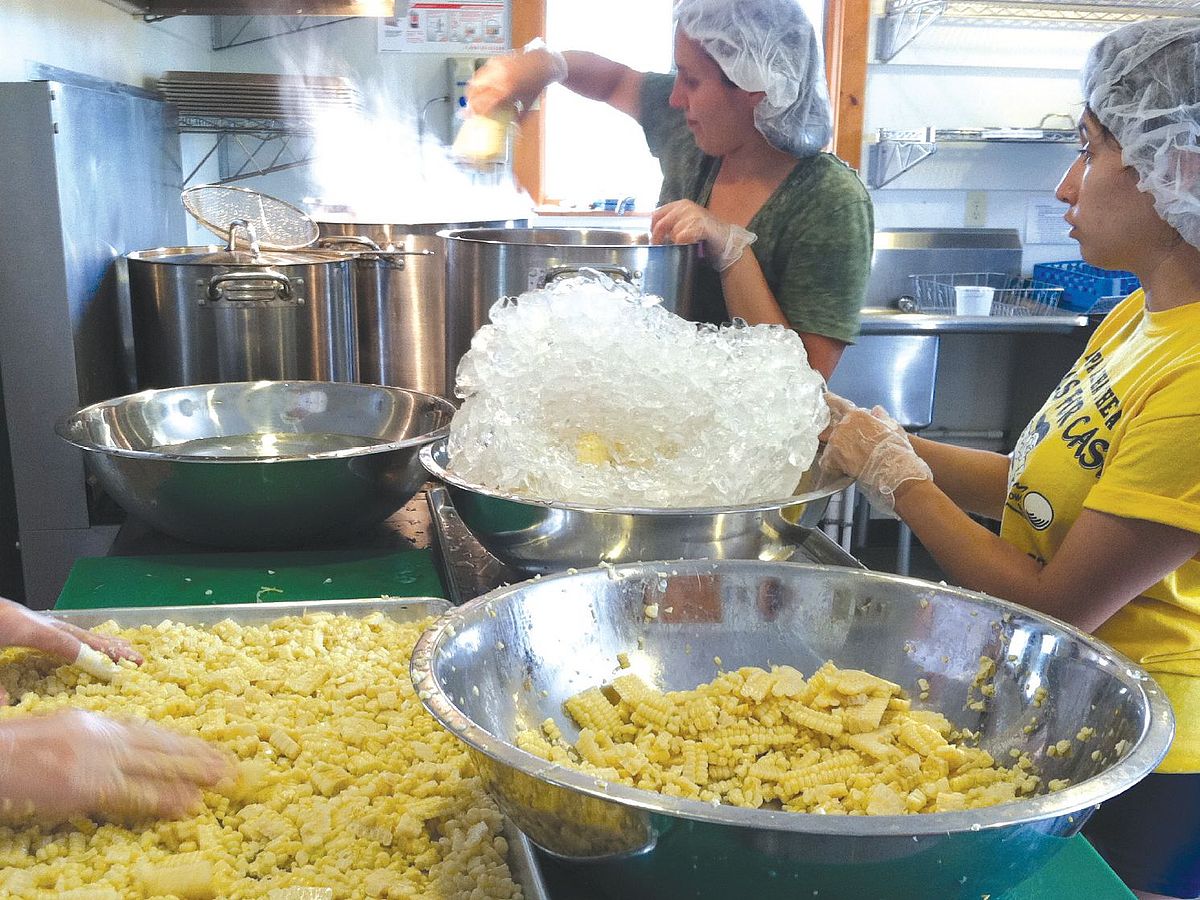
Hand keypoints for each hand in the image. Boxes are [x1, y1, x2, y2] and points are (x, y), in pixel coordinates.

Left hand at [0, 598, 141, 700]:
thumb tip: (8, 702)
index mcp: (20, 627)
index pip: (64, 643)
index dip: (91, 657)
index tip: (115, 670)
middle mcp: (29, 620)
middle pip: (77, 633)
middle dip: (109, 647)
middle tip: (137, 659)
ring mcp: (26, 619)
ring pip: (72, 630)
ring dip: (101, 643)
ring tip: (126, 652)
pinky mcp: (20, 620)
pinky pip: (59, 631)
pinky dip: (81, 639)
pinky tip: (90, 647)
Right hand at [0, 709, 233, 823]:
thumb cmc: (15, 749)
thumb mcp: (60, 731)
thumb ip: (90, 738)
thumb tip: (116, 749)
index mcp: (95, 723)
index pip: (146, 732)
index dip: (177, 740)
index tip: (202, 746)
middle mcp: (103, 738)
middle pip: (159, 746)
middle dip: (196, 754)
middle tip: (228, 762)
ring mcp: (98, 761)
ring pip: (156, 767)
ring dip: (192, 774)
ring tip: (221, 780)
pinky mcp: (88, 786)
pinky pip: (134, 795)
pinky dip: (162, 800)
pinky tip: (186, 805)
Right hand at [466, 43, 567, 118]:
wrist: (543, 64)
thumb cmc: (537, 84)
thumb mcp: (528, 105)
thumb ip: (519, 120)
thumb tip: (512, 131)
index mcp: (507, 90)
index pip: (483, 103)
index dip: (476, 110)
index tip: (474, 115)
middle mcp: (499, 77)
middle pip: (474, 90)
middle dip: (470, 100)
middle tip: (472, 106)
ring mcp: (496, 67)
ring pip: (475, 79)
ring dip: (473, 89)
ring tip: (476, 96)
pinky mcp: (496, 59)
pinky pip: (482, 71)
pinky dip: (481, 79)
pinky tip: (485, 85)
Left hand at [650, 200, 756, 271]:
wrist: (725, 239)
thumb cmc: (703, 234)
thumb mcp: (684, 224)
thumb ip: (670, 225)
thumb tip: (652, 232)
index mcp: (679, 205)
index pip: (656, 214)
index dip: (651, 227)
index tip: (651, 238)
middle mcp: (685, 206)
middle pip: (661, 223)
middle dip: (658, 238)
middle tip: (659, 247)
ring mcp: (693, 214)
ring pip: (672, 232)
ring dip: (675, 242)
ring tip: (683, 245)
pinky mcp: (699, 224)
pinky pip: (681, 238)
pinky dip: (683, 244)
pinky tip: (691, 244)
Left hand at [820, 399, 931, 513]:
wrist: (891, 467)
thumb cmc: (895, 448)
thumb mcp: (893, 427)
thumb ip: (882, 417)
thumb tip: (877, 410)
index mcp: (857, 415)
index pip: (839, 404)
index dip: (831, 400)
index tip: (825, 397)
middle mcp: (843, 425)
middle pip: (835, 428)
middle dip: (841, 437)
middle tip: (853, 449)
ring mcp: (836, 440)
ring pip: (831, 445)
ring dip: (838, 452)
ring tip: (853, 462)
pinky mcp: (833, 456)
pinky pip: (827, 461)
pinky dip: (833, 466)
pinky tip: (842, 471)